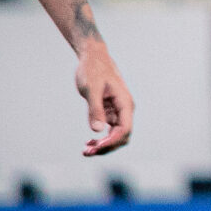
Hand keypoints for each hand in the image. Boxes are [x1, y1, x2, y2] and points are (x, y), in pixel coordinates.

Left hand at [74, 41, 133, 155]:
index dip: (112, 141)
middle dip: (107, 147)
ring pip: (115, 136)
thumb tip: (97, 130)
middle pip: (122, 136)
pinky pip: (109, 130)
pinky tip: (88, 142)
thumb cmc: (93, 70)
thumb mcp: (91, 89)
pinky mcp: (110, 112)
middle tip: (86, 152)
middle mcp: (124, 110)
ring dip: (103, 145)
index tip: (95, 147)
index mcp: (125, 104)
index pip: (125, 129)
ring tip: (85, 151)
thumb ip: (95, 109)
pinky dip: (100, 138)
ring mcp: (118, 112)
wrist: (93, 58)